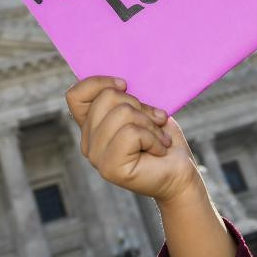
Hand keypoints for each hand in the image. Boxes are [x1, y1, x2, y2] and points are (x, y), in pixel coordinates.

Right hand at [65, 76, 200, 203]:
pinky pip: (131, 132)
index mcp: (91, 127)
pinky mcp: (109, 167)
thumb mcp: (144, 112)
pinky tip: (158, 150)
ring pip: (122, 113)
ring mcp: (96, 157)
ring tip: (159, 140)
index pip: (75, 95)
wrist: (180, 174)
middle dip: (140, 105)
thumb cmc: (163, 141)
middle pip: (106, 98)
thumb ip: (124, 100)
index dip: (99, 83)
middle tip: (155, 122)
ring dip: (150, 124)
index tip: (125, 85)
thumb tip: (120, 84)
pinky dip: (153, 138)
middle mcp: (88, 142)